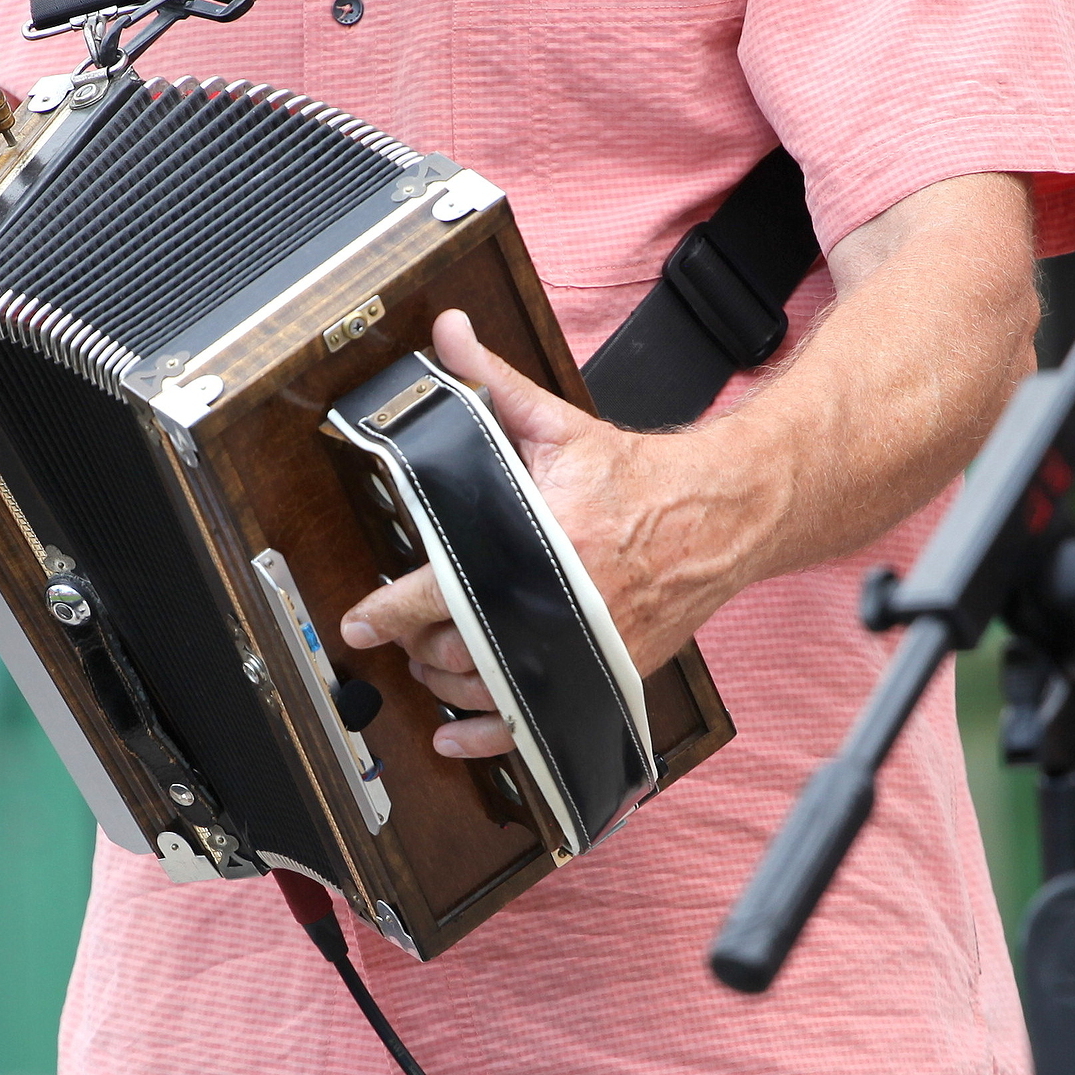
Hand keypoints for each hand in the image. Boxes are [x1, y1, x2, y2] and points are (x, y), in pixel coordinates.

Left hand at [340, 310, 783, 758]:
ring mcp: (578, 649)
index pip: (442, 588)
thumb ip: (493, 384)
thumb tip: (447, 334)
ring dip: (443, 684)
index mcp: (539, 543)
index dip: (388, 611)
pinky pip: (531, 724)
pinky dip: (488, 739)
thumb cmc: (638, 479)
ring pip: (486, 692)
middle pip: (455, 648)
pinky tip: (458, 735)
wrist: (718, 518)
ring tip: (428, 664)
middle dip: (414, 644)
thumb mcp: (560, 425)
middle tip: (398, 632)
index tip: (356, 623)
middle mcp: (555, 606)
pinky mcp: (600, 675)